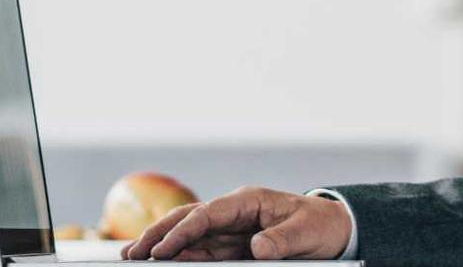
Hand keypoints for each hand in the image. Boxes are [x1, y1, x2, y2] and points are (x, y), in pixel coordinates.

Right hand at [120, 186, 351, 260]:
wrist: (333, 230)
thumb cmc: (320, 226)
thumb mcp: (307, 233)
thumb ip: (282, 240)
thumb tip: (256, 247)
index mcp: (250, 201)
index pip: (209, 214)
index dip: (184, 231)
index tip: (162, 250)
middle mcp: (234, 212)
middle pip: (189, 219)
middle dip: (159, 234)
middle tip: (130, 253)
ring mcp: (230, 228)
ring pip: (189, 235)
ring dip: (162, 245)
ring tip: (132, 257)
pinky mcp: (232, 244)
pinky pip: (201, 250)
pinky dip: (180, 256)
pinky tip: (161, 263)